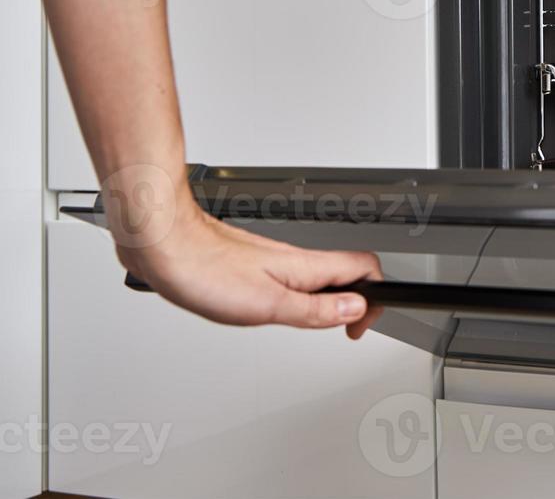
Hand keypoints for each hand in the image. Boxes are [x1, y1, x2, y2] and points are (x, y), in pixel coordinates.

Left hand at [109, 175, 384, 339]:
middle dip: (355, 301)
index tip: (360, 326)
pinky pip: (287, 278)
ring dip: (326, 299)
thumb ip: (313, 309)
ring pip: (316, 275)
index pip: (365, 269)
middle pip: (346, 272)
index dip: (375, 298)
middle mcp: (294, 260)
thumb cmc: (204, 269)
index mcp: (305, 267)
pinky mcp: (249, 265)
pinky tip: (276, 309)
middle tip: (347, 328)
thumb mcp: (266, 304)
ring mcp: (272, 260)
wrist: (163, 242)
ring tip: (320, 324)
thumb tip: (354, 309)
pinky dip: (295, 296)